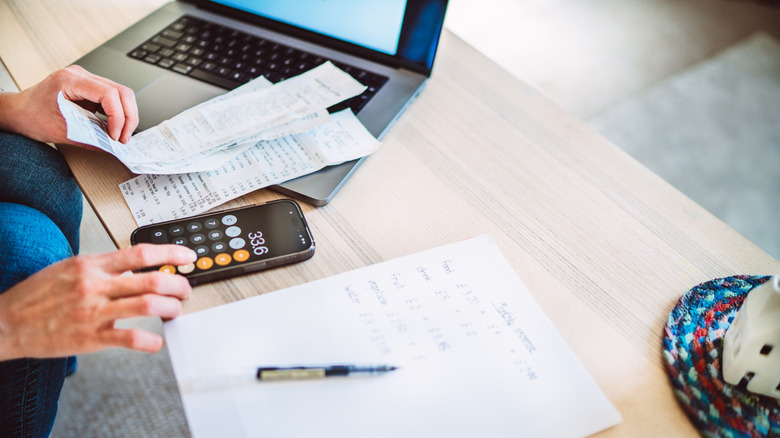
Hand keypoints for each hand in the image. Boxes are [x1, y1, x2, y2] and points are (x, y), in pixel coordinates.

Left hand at [0, 65, 137, 143]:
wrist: (18, 112)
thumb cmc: (31, 117)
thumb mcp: (62, 132)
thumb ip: (90, 139)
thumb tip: (113, 146)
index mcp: (70, 80)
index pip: (109, 94)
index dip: (118, 117)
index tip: (115, 136)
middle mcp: (81, 75)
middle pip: (121, 92)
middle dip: (128, 117)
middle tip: (124, 138)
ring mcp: (86, 80)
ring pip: (121, 94)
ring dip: (125, 116)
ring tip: (120, 135)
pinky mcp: (89, 88)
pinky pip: (112, 98)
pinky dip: (118, 114)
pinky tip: (114, 128)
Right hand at [0, 244, 195, 359]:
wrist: (6, 322)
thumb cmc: (38, 295)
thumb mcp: (70, 267)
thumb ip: (103, 266)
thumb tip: (137, 263)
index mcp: (92, 264)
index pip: (141, 253)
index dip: (170, 254)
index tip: (187, 257)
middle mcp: (95, 285)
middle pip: (151, 280)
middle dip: (178, 285)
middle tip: (186, 290)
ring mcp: (93, 312)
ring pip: (146, 306)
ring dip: (170, 309)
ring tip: (175, 311)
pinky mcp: (90, 337)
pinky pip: (129, 339)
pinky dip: (150, 342)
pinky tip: (157, 342)